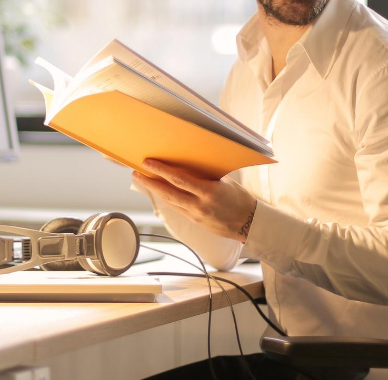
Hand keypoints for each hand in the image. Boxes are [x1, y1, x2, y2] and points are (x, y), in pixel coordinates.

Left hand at [133, 159, 257, 242]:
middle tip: (136, 173)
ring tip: (143, 180)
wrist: (250, 224)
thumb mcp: (225, 182)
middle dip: (150, 182)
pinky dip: (167, 198)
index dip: (161, 170)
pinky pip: (177, 208)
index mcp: (209, 192)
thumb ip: (207, 175)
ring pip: (170, 202)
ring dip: (155, 191)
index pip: (179, 179)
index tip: (148, 163)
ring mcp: (196, 215)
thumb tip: (190, 164)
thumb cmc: (241, 199)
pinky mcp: (195, 222)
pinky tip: (160, 191)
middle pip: (168, 193)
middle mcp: (199, 205)